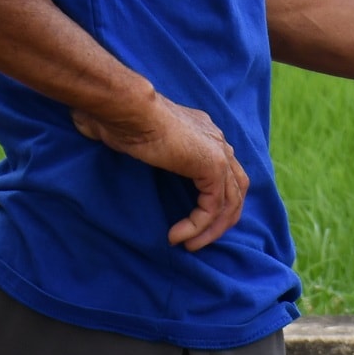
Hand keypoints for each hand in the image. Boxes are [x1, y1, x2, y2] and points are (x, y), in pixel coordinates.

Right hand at [72, 93, 249, 250]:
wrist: (127, 108)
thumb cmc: (120, 119)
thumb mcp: (135, 139)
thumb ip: (144, 151)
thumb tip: (117, 154)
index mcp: (204, 134)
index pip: (224, 173)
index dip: (213, 201)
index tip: (191, 222)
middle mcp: (218, 142)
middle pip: (236, 189)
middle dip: (220, 220)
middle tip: (197, 240)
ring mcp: (219, 152)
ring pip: (230, 202)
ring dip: (211, 229)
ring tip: (190, 245)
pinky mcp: (213, 166)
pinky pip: (212, 206)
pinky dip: (198, 225)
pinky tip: (177, 236)